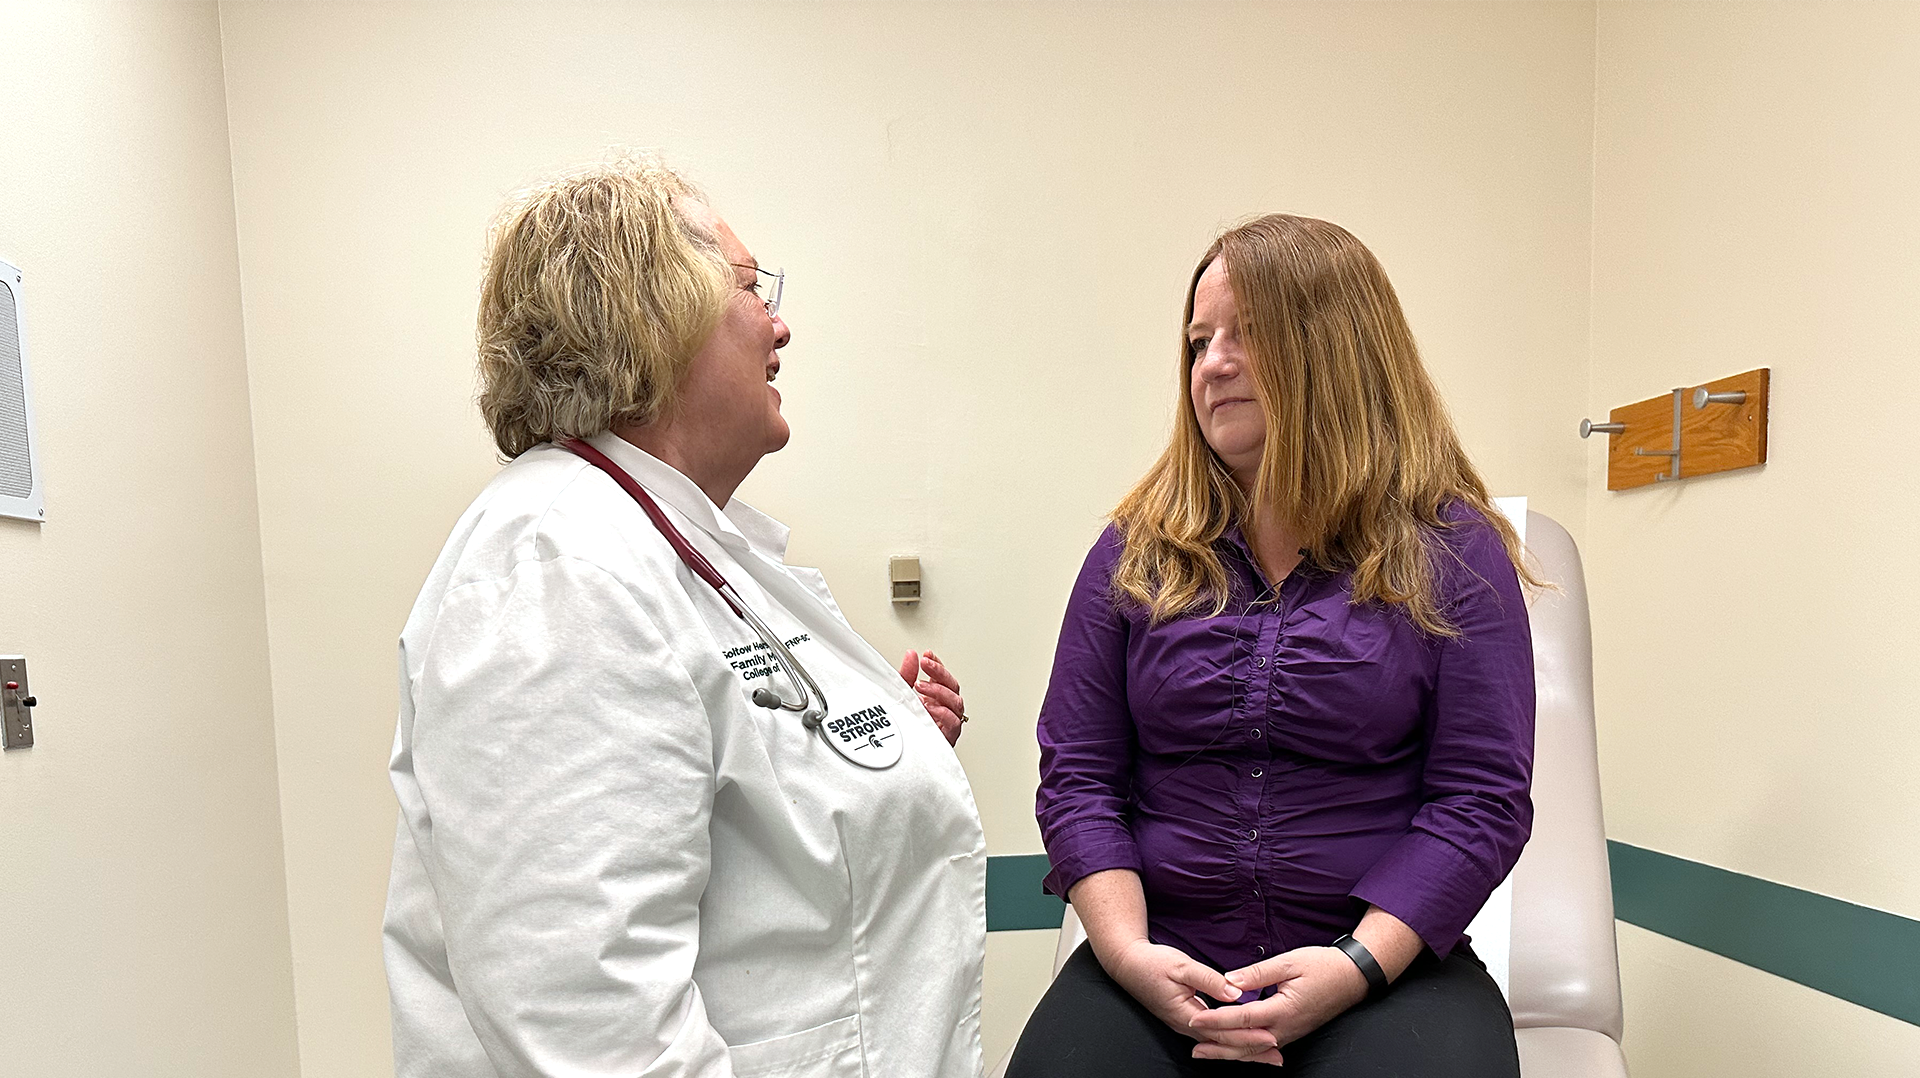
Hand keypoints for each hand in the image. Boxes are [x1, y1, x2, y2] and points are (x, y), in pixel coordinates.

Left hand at [898, 649, 963, 744]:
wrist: (902, 756)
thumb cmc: (906, 728)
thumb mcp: (902, 696)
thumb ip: (906, 675)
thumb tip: (911, 655)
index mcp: (936, 699)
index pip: (943, 678)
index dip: (938, 665)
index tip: (927, 655)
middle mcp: (944, 709)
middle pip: (952, 686)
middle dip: (939, 673)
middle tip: (926, 664)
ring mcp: (948, 722)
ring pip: (955, 702)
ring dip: (939, 691)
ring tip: (921, 686)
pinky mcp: (948, 737)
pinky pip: (954, 723)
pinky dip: (943, 713)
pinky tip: (930, 707)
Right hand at [1102, 939, 1282, 1063]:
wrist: (1127, 965)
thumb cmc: (1153, 964)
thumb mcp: (1182, 966)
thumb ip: (1209, 980)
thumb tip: (1235, 992)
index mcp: (1186, 1015)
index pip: (1223, 1032)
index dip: (1248, 1036)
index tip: (1271, 1038)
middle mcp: (1186, 1026)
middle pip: (1223, 1044)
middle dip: (1251, 1050)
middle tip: (1277, 1055)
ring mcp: (1185, 1024)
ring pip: (1219, 1042)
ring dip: (1243, 1048)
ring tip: (1267, 1054)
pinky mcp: (1187, 1019)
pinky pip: (1213, 1035)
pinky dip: (1231, 1039)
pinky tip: (1243, 1039)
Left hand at [1185, 945, 1368, 1058]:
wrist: (1353, 978)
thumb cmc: (1322, 966)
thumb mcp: (1289, 962)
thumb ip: (1257, 973)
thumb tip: (1229, 980)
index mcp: (1283, 1010)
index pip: (1242, 1019)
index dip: (1217, 1020)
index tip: (1195, 1020)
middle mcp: (1286, 1028)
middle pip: (1245, 1043)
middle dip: (1217, 1044)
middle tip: (1192, 1043)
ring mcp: (1290, 1034)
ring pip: (1253, 1050)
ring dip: (1228, 1052)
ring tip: (1204, 1052)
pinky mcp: (1292, 1033)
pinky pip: (1264, 1048)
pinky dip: (1245, 1051)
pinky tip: (1233, 1050)